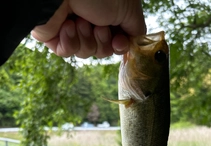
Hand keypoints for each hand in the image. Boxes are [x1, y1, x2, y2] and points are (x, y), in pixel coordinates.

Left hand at [31, 0, 145, 57]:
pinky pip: (67, 52)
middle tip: (99, 27)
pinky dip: (70, 42)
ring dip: (86, 40)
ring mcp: (72, 29)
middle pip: (103, 50)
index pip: (117, 41)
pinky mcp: (55, 36)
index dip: (119, 46)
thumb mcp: (128, 8)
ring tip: (80, 22)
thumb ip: (136, 28)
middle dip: (102, 43)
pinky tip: (67, 26)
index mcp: (108, 14)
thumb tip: (133, 43)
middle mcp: (91, 20)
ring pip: (86, 53)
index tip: (119, 42)